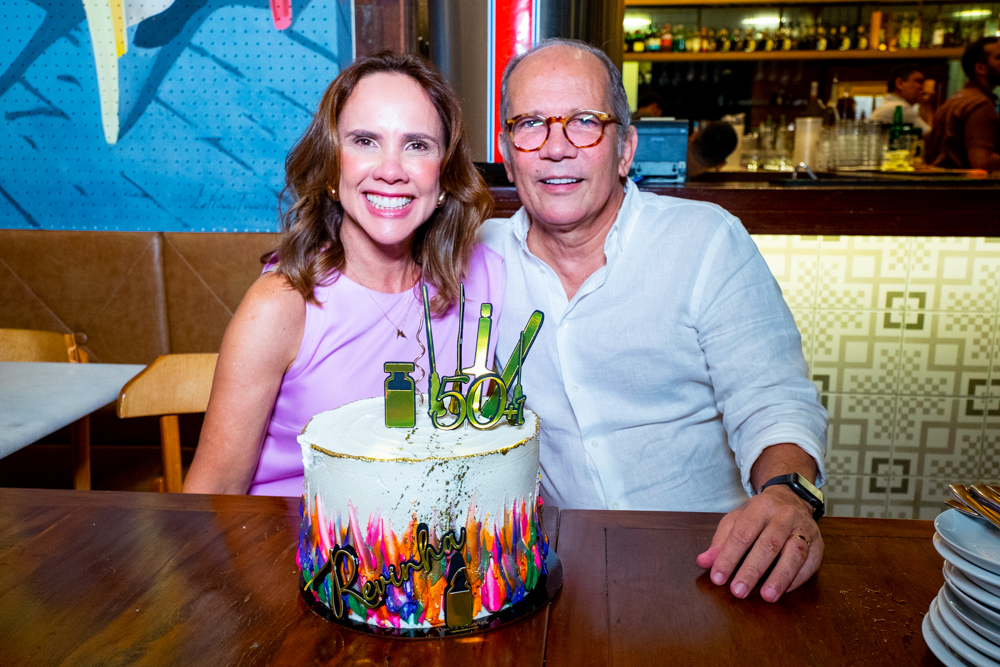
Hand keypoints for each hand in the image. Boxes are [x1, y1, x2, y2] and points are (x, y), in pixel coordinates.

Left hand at [696, 484, 822, 601]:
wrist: (791, 499)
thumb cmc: (758, 515)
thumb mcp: (736, 520)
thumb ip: (720, 542)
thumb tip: (704, 562)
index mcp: (760, 507)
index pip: (742, 534)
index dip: (729, 557)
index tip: (718, 578)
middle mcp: (784, 515)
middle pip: (769, 544)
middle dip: (752, 570)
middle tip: (739, 591)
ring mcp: (804, 528)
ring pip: (795, 553)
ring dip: (780, 577)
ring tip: (767, 596)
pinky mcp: (818, 543)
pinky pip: (810, 563)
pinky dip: (797, 579)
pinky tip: (784, 590)